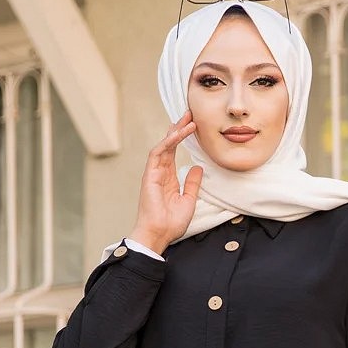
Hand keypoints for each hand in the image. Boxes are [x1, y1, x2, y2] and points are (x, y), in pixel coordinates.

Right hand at [130, 110, 203, 253]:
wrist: (159, 234)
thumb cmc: (171, 223)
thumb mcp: (189, 201)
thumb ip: (193, 184)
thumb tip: (198, 168)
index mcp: (168, 178)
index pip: (174, 152)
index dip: (183, 137)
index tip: (193, 125)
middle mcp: (160, 173)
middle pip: (168, 144)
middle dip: (178, 127)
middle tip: (190, 113)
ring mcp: (153, 173)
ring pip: (164, 145)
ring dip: (175, 131)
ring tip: (188, 119)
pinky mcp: (149, 175)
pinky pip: (158, 152)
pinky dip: (169, 141)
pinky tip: (179, 133)